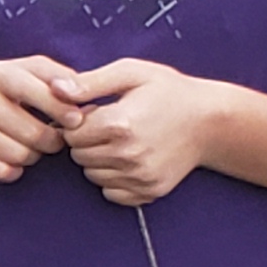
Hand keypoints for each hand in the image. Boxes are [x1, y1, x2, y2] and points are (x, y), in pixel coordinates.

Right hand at [0, 56, 84, 182]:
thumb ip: (55, 75)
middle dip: (52, 141)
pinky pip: (2, 172)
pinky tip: (11, 158)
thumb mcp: (21, 69)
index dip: (67, 112)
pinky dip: (13, 170)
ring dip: (33, 156)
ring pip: (21, 156)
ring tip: (30, 146)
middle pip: (37, 135)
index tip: (75, 120)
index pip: (46, 95)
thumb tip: (82, 92)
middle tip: (52, 138)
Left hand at [53, 57, 236, 205]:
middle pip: (78, 156)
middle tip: (109, 127)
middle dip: (86, 142)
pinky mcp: (149, 191)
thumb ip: (90, 82)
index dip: (78, 122)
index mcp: (119, 124)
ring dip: (98, 161)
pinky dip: (113, 179)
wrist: (212, 120)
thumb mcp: (132, 74)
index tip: (97, 112)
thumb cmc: (170, 92)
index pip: (70, 134)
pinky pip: (111, 193)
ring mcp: (140, 176)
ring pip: (92, 175)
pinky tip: (129, 159)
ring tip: (121, 141)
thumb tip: (55, 89)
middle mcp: (128, 154)